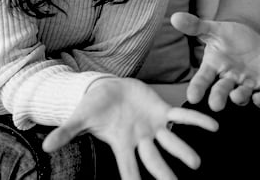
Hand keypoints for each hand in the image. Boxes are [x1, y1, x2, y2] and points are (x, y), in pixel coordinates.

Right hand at [42, 77, 217, 179]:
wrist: (107, 89)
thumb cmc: (93, 108)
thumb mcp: (79, 119)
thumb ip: (66, 133)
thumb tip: (45, 146)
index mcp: (121, 145)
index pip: (128, 170)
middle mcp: (140, 141)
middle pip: (154, 163)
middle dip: (165, 175)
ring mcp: (153, 128)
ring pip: (172, 143)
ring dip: (184, 152)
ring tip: (197, 163)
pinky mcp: (163, 111)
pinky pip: (183, 118)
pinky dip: (197, 121)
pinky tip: (215, 126)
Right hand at [171, 12, 259, 110]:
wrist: (256, 41)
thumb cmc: (232, 38)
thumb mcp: (216, 30)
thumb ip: (196, 26)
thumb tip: (174, 17)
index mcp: (215, 68)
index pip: (203, 80)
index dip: (197, 89)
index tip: (192, 97)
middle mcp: (230, 80)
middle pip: (222, 91)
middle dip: (218, 98)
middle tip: (215, 105)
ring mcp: (248, 85)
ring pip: (242, 96)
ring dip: (239, 98)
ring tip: (236, 96)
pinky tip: (259, 99)